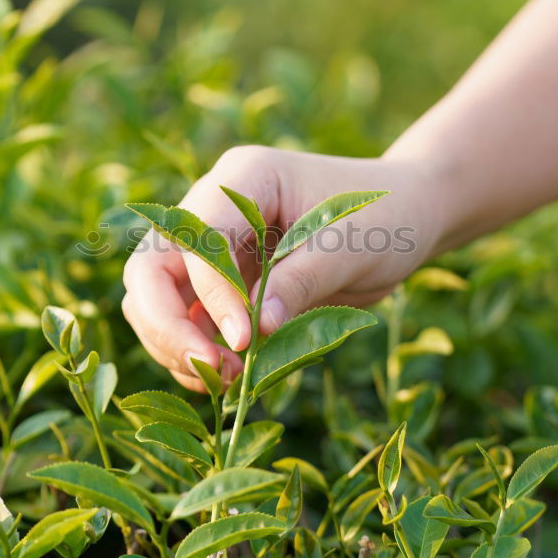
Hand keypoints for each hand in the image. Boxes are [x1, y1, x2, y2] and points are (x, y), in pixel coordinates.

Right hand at [121, 145, 439, 391]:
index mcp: (242, 178)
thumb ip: (300, 282)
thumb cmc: (386, 217)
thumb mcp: (352, 247)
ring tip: (229, 379)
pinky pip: (184, 320)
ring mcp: (212, 247)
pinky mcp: (220, 282)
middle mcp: (213, 208)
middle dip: (166, 325)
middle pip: (150, 268)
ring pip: (154, 299)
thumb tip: (252, 333)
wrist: (406, 215)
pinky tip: (228, 377)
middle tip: (212, 370)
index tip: (244, 342)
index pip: (197, 239)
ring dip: (176, 344)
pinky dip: (194, 352)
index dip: (211, 294)